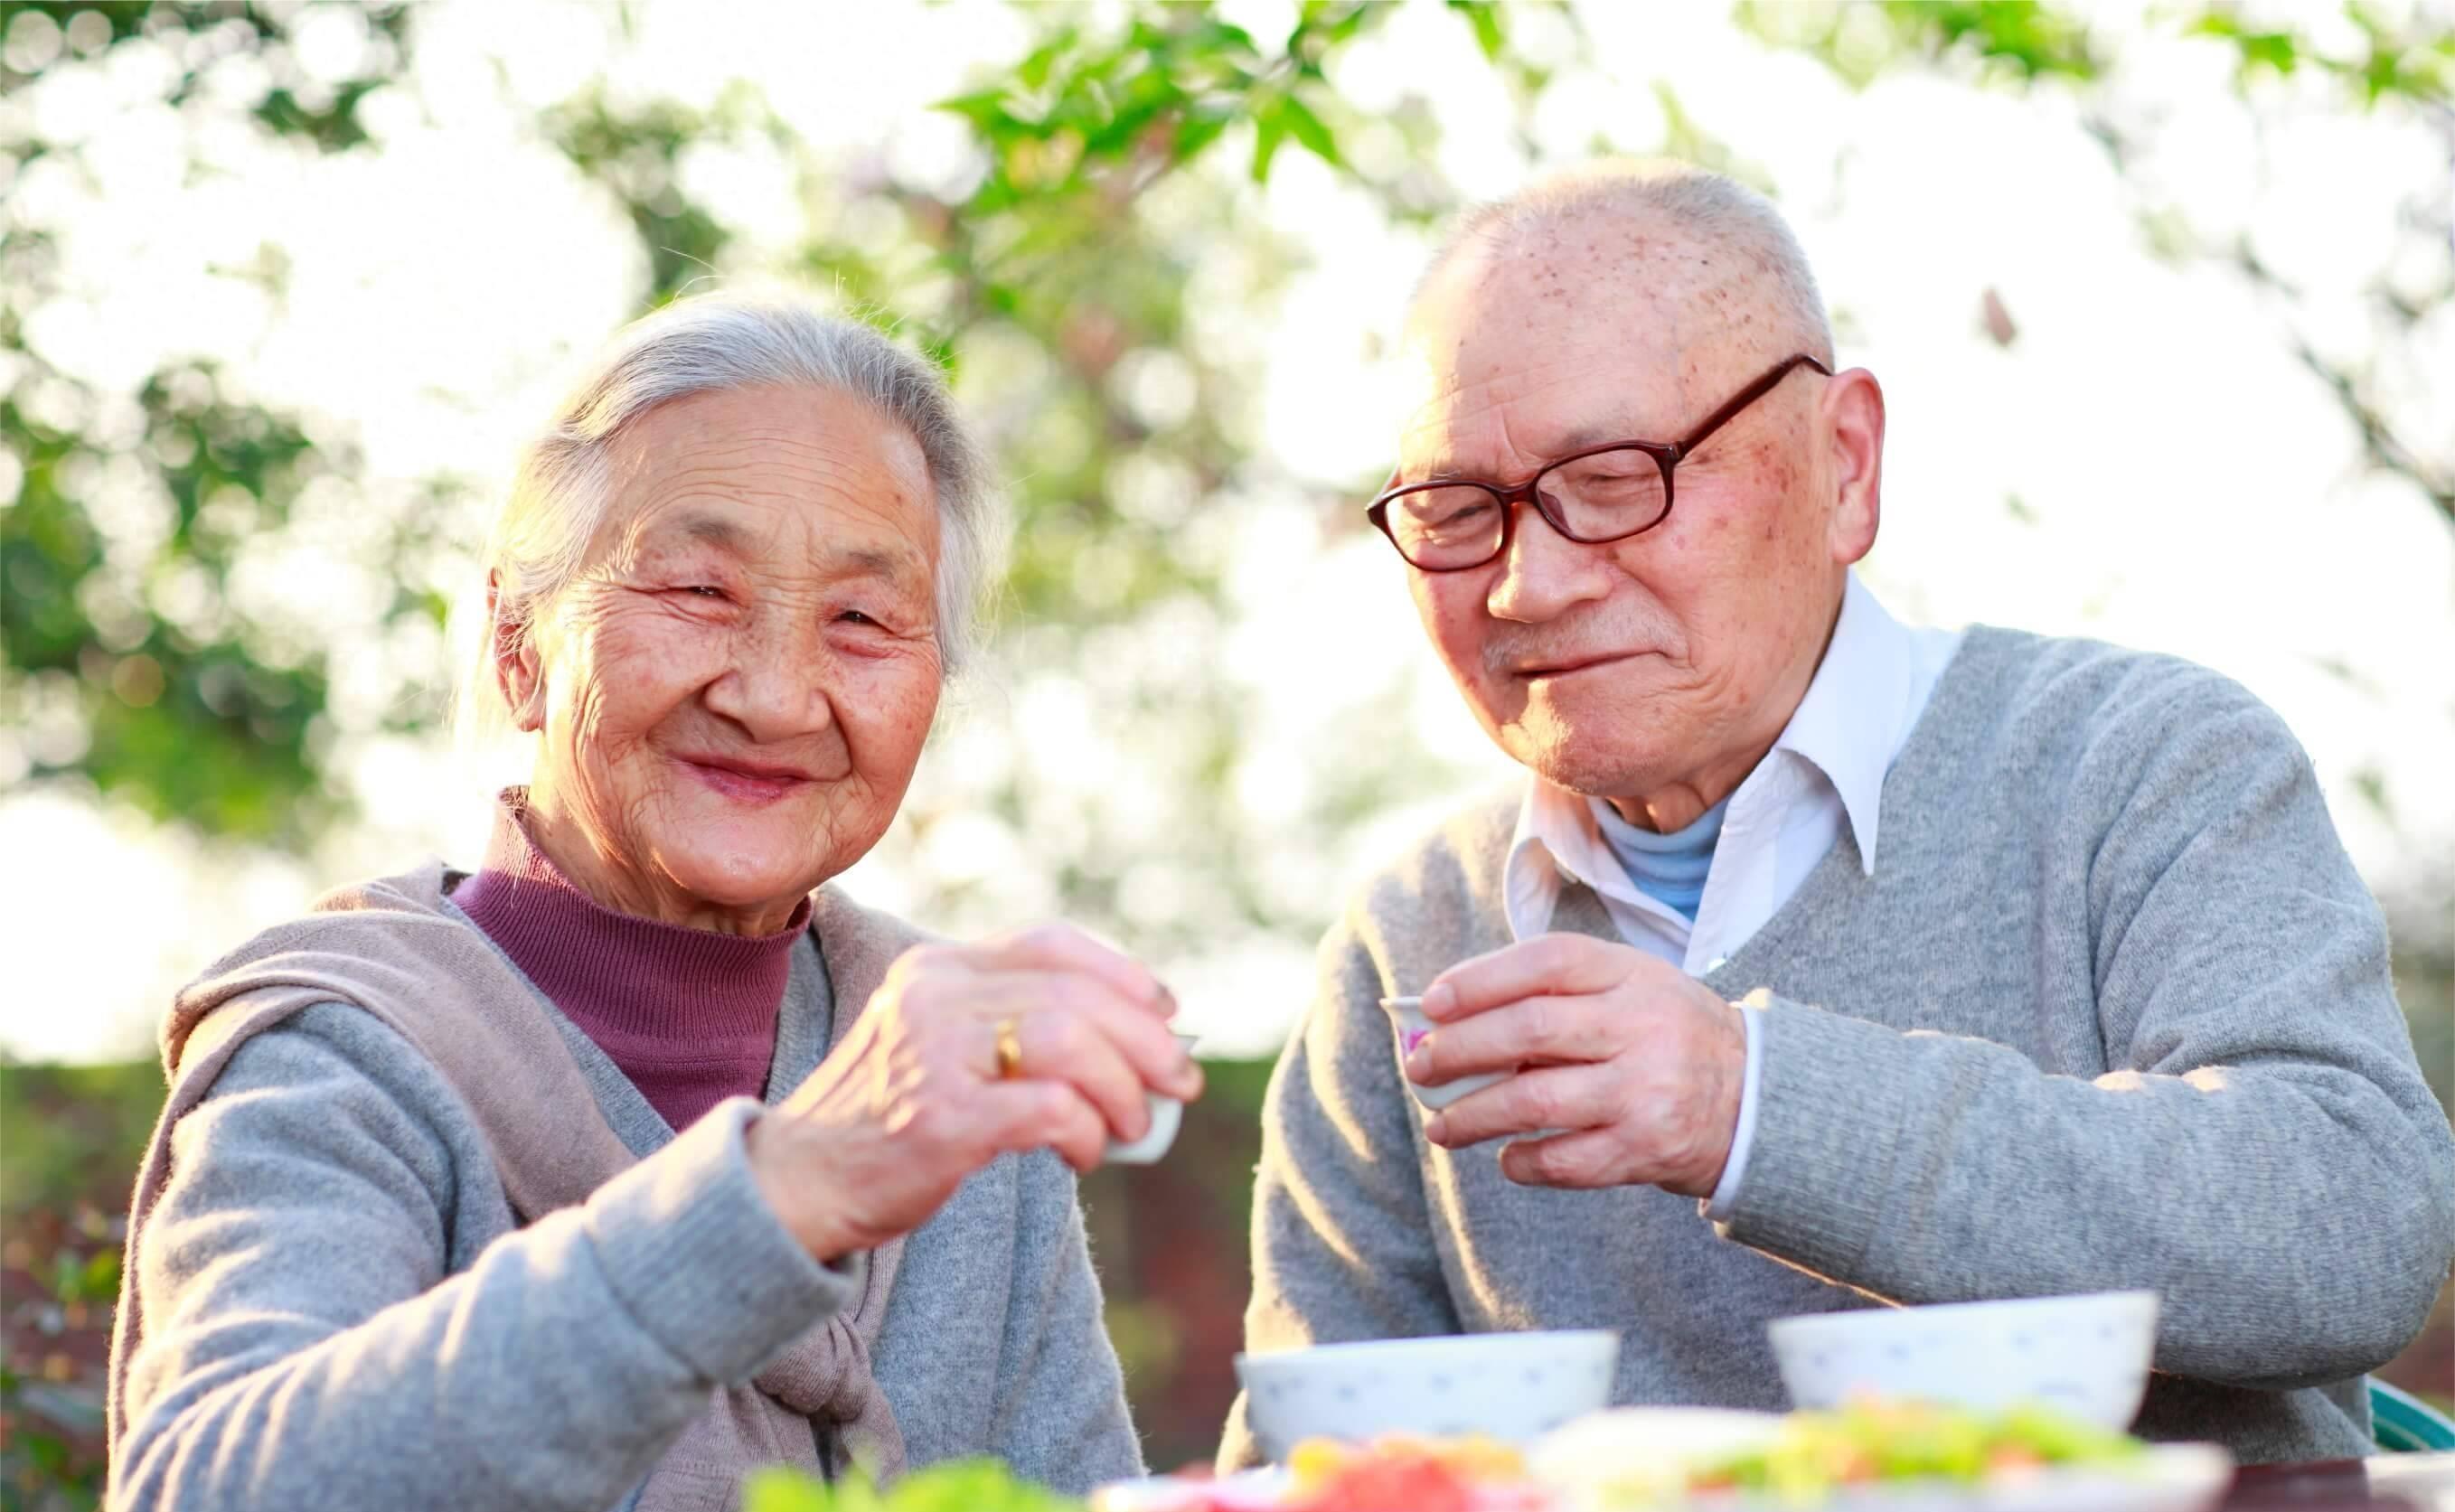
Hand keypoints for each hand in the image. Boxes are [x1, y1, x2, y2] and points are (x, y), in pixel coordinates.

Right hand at [746, 923, 1201, 1259]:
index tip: (1165, 1011)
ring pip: (1068, 1041)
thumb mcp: (934, 1042)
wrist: (793, 1183)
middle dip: (1146, 1040)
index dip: (1122, 973)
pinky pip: (1049, 1109)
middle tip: (1180, 1083)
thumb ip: (1004, 1025)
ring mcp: (934, 1055)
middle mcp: (933, 996)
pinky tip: (1085, 1154)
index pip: (1050, 944)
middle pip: (1073, 994)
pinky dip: (1087, 1131)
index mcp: (937, 969)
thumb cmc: (881, 1121)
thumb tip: (1130, 1039)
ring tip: (1134, 1127)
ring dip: (1122, 1087)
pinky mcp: (940, 1120)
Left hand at [1406, 933, 1744, 1195]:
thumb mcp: (1629, 991)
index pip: (1545, 962)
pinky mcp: (1647, 1150)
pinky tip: (1505, 1156)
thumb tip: (1452, 1024)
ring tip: (1440, 1125)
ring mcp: (1645, 1091)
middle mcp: (1641, 1028)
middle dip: (1459, 1050)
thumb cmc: (1666, 1036)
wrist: (1756, 1100)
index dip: (1479, 980)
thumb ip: (1555, 997)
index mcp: (1632, 976)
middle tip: (1420, 1067)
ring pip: (1534, 1101)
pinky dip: (1521, 1161)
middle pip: (1528, 1030)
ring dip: (1472, 1115)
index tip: (1432, 1003)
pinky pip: (1563, 1161)